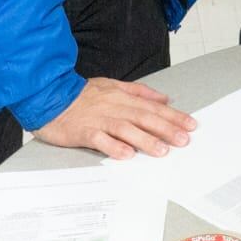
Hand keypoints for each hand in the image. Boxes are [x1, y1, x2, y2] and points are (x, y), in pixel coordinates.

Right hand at [34, 76, 195, 159]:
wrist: (49, 97)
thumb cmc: (82, 94)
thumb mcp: (113, 85)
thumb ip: (139, 92)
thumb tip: (163, 99)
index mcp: (122, 96)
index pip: (152, 107)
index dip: (173, 116)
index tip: (190, 124)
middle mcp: (113, 107)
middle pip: (143, 117)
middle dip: (166, 128)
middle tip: (184, 139)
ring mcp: (99, 119)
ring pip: (126, 129)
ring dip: (145, 140)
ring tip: (162, 150)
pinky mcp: (83, 132)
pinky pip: (100, 140)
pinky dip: (114, 147)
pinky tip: (126, 154)